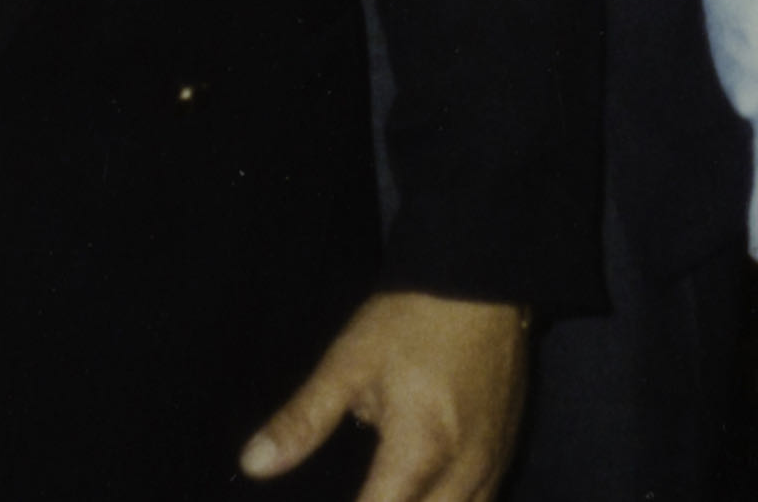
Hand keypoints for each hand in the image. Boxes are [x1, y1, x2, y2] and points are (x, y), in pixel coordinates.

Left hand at [241, 288, 528, 499]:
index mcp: (418, 452)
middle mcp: (462, 473)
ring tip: (384, 494)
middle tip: (362, 494)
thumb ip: (304, 420)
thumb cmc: (410, 319)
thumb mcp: (349, 362)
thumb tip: (252, 464)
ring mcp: (491, 465)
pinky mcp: (505, 453)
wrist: (481, 278)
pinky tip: (425, 496)